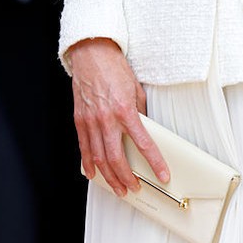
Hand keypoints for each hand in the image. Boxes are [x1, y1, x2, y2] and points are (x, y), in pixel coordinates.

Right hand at [68, 37, 169, 192]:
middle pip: (117, 158)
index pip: (143, 143)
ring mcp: (91, 121)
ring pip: (99, 158)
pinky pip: (84, 148)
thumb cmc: (115, 68)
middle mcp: (107, 119)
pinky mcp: (80, 120)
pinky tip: (93, 173)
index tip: (162, 175)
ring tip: (118, 188)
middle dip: (127, 178)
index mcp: (125, 110)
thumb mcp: (136, 88)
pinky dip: (88, 164)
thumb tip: (146, 129)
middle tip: (135, 188)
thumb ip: (140, 111)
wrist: (92, 54)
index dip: (154, 162)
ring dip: (109, 177)